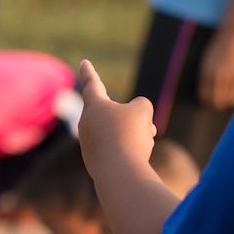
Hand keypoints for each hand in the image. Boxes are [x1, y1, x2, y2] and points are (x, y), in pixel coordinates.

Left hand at [78, 60, 156, 178]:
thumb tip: (134, 117)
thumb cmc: (129, 135)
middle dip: (136, 121)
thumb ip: (139, 106)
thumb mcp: (142, 110)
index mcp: (94, 106)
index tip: (83, 62)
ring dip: (136, 135)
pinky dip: (129, 150)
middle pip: (115, 115)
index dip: (89, 72)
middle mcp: (86, 123)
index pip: (92, 83)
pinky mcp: (93, 160)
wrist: (119, 172)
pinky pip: (116, 149)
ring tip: (145, 143)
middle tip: (151, 128)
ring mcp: (88, 143)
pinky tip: (136, 158)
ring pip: (119, 133)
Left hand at [198, 28, 233, 109]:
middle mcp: (218, 75)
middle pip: (216, 100)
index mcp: (206, 73)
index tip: (208, 103)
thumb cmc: (218, 47)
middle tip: (218, 104)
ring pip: (228, 98)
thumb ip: (206, 77)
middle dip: (216, 104)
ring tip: (227, 99)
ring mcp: (231, 75)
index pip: (204, 96)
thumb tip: (206, 93)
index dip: (206, 102)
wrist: (233, 34)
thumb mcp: (206, 62)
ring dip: (227, 101)